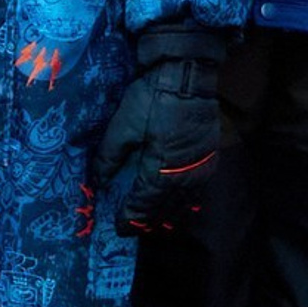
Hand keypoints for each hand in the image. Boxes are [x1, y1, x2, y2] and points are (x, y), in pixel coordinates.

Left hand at [92, 42, 223, 234]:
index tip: (118, 227)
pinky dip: (186, 203)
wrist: (188, 77)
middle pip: (166, 209)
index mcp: (160, 170)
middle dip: (149, 221)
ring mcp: (202, 169)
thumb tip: (97, 180)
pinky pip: (198, 192)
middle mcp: (185, 176)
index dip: (131, 218)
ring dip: (168, 216)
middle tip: (134, 229)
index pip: (144, 204)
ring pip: (184, 204)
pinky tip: (179, 205)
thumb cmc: (152, 99)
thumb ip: (109, 156)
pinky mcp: (211, 159)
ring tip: (155, 224)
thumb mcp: (122, 126)